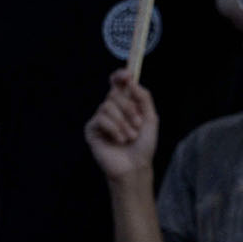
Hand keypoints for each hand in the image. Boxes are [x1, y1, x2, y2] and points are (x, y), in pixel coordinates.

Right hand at [84, 70, 158, 185]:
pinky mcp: (91, 130)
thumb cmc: (143, 145)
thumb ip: (143, 98)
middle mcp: (110, 109)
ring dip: (123, 123)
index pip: (117, 84)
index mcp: (124, 104)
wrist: (135, 166)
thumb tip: (131, 81)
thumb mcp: (150, 119)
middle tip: (137, 125)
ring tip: (129, 137)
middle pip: (114, 94)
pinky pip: (101, 119)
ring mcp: (100, 119)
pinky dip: (114, 129)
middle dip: (129, 109)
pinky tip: (118, 140)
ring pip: (107, 106)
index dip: (120, 76)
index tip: (127, 75)